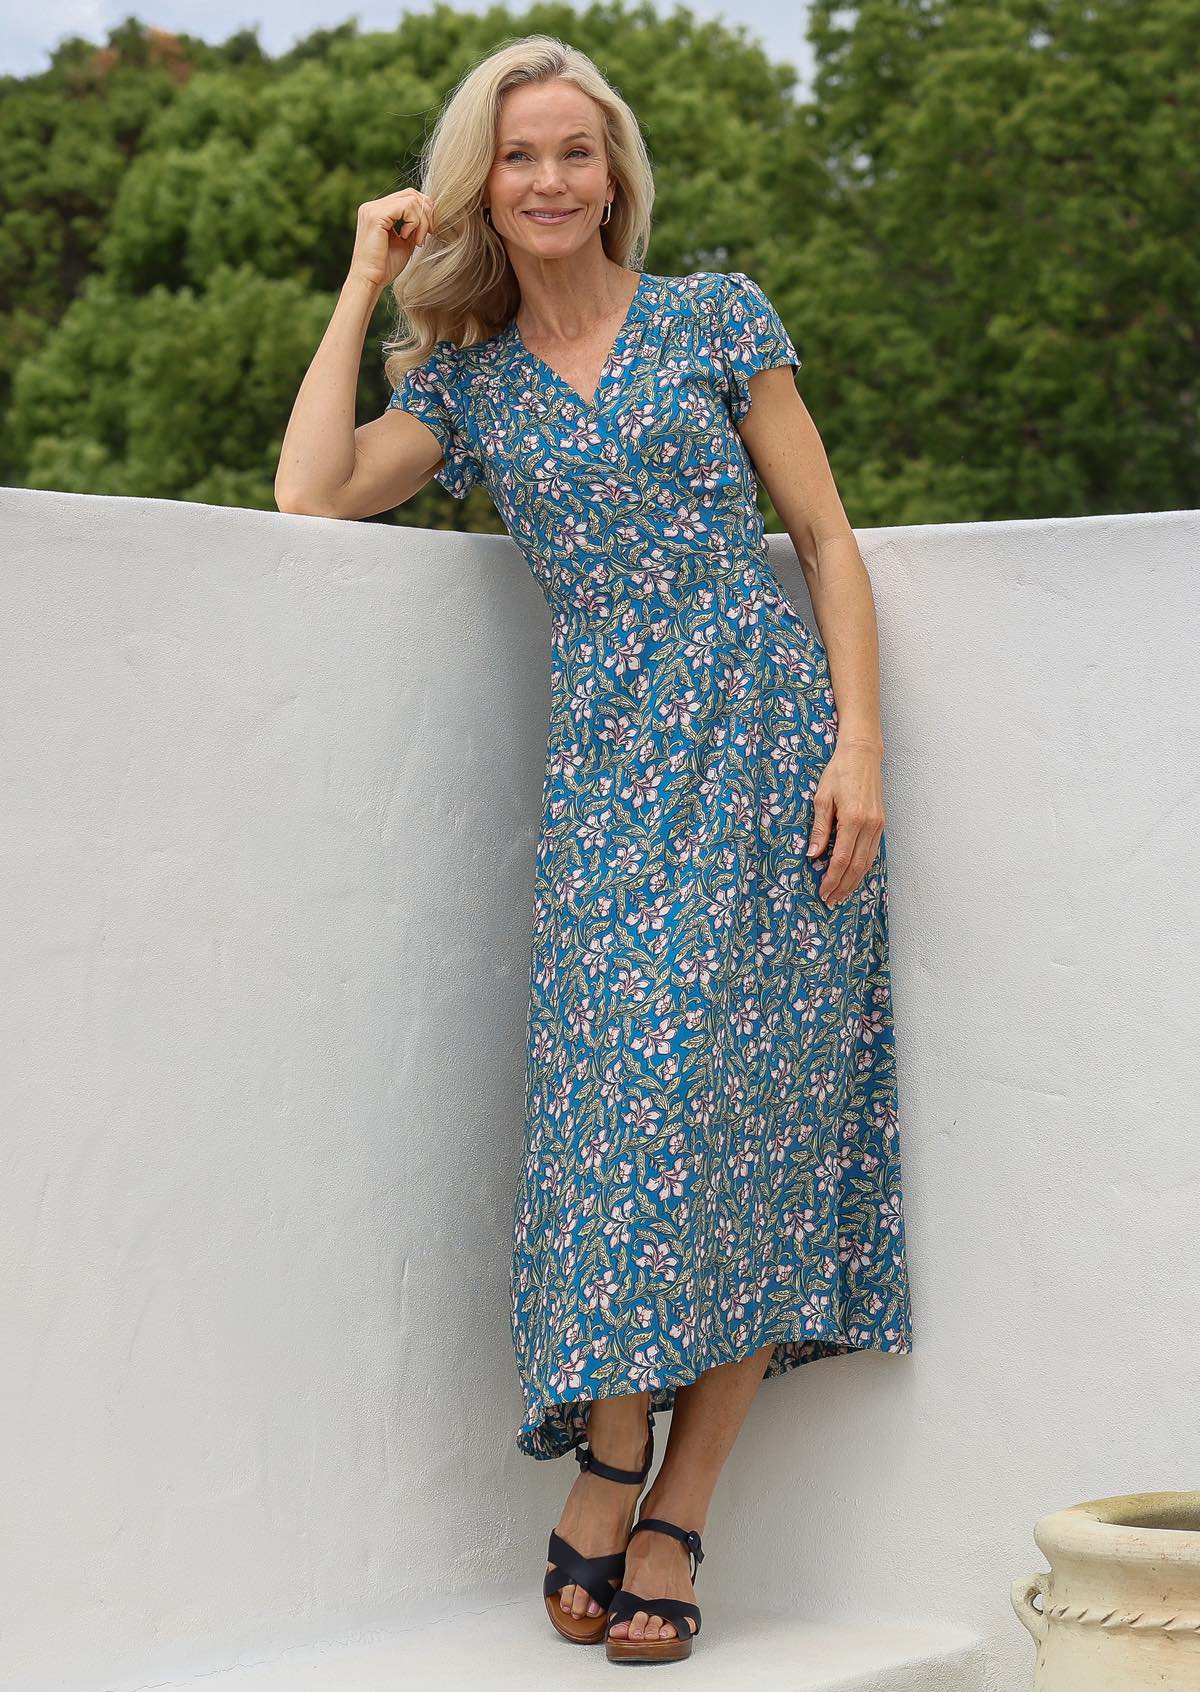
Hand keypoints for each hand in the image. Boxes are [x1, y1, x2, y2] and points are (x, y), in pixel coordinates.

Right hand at [346, 189, 438, 291]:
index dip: (424, 210)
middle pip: (411, 194)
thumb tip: (429, 214)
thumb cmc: (385, 266)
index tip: (430, 231)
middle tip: (429, 234)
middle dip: (427, 213)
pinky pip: (406, 207)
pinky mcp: (376, 215)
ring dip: (422, 221)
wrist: (370, 280)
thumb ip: (413, 226)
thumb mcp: (405, 242)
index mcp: (378, 211)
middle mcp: (373, 206)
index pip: (407, 196)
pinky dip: (414, 222)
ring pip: (411, 199)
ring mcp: (373, 208)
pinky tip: (407, 237)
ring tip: (418, 240)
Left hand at [806, 739, 884, 905]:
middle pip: (856, 866)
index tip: (822, 891)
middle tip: (831, 900)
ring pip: (868, 862)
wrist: (862, 755)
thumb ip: (819, 829)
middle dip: (843, 886)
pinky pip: (873, 852)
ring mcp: (878, 825)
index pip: (841, 859)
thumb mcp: (822, 799)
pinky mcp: (881, 823)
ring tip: (841, 893)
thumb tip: (813, 855)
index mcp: (852, 819)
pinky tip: (854, 875)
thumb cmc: (839, 773)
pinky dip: (863, 867)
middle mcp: (869, 825)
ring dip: (854, 881)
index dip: (832, 879)